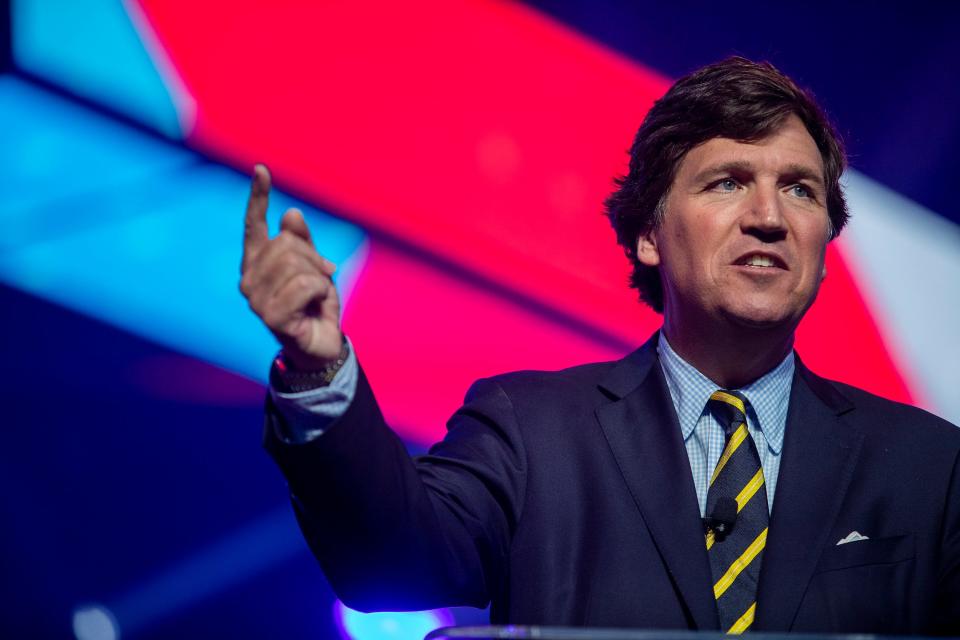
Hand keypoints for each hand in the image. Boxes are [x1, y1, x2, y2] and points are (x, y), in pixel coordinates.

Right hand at [240, 164, 342, 370]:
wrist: (321, 345)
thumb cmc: (314, 305)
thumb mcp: (314, 267)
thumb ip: (303, 242)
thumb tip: (291, 214)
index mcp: (257, 262)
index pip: (253, 225)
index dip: (258, 196)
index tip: (262, 169)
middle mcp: (248, 279)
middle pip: (286, 244)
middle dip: (313, 258)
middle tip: (322, 278)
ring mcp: (256, 299)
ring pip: (297, 264)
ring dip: (319, 278)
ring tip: (317, 296)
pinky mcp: (270, 316)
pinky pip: (305, 285)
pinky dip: (320, 292)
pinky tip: (316, 307)